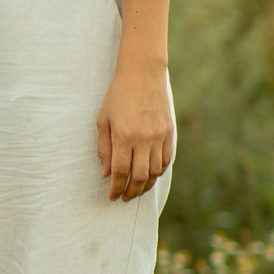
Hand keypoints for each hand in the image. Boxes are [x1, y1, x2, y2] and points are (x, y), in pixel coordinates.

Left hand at [96, 62, 174, 201]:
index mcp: (124, 137)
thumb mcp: (103, 120)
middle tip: (123, 198)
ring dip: (146, 185)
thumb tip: (106, 174)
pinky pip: (166, 160)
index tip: (111, 197)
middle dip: (130, 191)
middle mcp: (144, 139)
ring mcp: (159, 136)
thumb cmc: (117, 96)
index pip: (119, 172)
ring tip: (136, 190)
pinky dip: (159, 172)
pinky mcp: (170, 132)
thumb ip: (104, 149)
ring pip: (155, 171)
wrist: (143, 75)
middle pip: (139, 177)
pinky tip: (151, 176)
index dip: (115, 188)